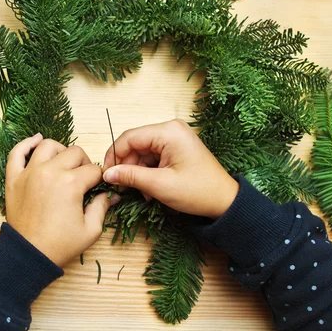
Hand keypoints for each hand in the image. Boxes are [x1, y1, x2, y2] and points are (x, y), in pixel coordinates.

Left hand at [5, 134, 119, 265]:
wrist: (28, 256)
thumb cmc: (60, 245)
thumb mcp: (91, 230)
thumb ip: (102, 206)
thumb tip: (110, 193)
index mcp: (71, 183)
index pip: (94, 170)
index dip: (100, 179)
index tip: (99, 187)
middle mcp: (50, 171)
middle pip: (75, 152)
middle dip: (84, 164)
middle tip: (84, 179)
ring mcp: (29, 173)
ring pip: (48, 145)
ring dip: (60, 151)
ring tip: (64, 164)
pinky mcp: (14, 178)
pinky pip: (17, 153)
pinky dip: (27, 144)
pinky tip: (37, 141)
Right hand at [102, 119, 238, 218]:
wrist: (224, 201)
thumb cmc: (198, 191)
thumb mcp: (160, 185)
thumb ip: (131, 176)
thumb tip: (107, 173)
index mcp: (169, 132)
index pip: (129, 138)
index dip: (114, 156)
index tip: (107, 175)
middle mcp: (171, 129)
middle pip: (135, 144)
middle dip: (128, 167)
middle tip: (123, 188)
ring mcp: (174, 138)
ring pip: (142, 152)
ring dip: (138, 173)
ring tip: (143, 193)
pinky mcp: (176, 148)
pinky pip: (153, 157)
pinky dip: (148, 173)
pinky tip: (151, 189)